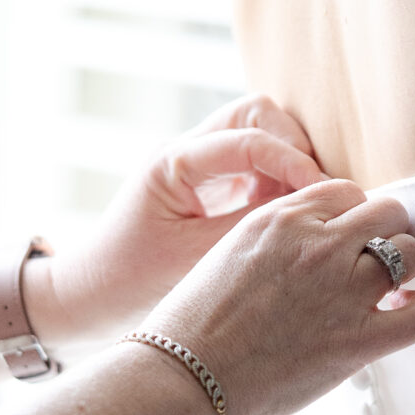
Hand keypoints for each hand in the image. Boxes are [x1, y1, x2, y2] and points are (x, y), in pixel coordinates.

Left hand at [50, 94, 326, 337]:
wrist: (89, 299)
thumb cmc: (129, 283)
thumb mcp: (193, 260)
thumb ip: (250, 230)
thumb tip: (310, 214)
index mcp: (173, 162)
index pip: (248, 138)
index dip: (294, 162)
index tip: (325, 195)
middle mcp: (187, 153)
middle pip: (256, 115)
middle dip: (294, 146)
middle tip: (316, 195)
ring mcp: (202, 168)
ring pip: (261, 136)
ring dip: (290, 164)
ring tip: (304, 209)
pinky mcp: (213, 189)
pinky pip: (258, 169)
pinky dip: (282, 185)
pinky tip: (291, 221)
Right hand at [139, 178, 414, 414]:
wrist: (179, 382)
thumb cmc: (189, 331)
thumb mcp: (226, 257)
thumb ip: (275, 246)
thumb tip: (309, 255)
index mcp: (279, 219)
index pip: (345, 192)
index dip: (352, 217)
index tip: (347, 240)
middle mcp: (316, 245)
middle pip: (386, 212)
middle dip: (385, 234)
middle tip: (374, 261)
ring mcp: (342, 290)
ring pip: (409, 252)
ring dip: (404, 268)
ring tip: (390, 290)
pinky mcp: (357, 341)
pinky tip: (405, 314)